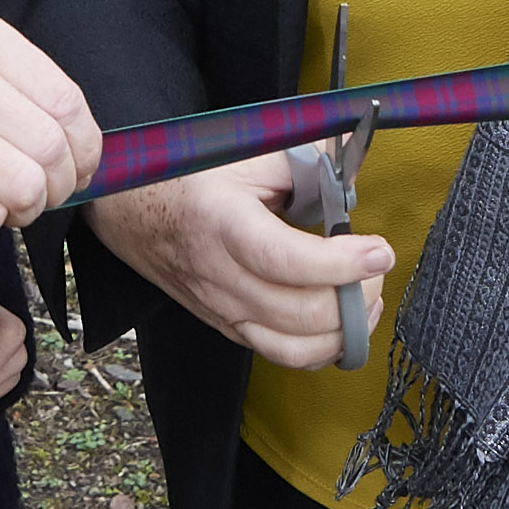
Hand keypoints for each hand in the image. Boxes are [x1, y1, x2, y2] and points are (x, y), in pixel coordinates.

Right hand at [0, 3, 100, 235]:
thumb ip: (15, 87)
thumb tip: (85, 150)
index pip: (66, 102)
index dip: (84, 151)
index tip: (74, 170)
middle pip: (50, 150)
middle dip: (58, 188)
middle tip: (36, 196)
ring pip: (24, 186)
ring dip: (24, 211)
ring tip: (3, 205)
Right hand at [88, 152, 389, 369]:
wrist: (130, 211)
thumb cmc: (188, 178)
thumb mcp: (242, 153)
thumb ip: (303, 159)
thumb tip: (352, 169)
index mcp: (222, 225)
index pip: (284, 261)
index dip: (339, 263)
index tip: (379, 250)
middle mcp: (221, 279)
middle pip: (300, 313)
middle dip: (355, 297)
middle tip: (376, 266)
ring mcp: (225, 311)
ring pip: (295, 349)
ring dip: (345, 332)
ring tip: (366, 297)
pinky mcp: (231, 329)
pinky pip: (284, 356)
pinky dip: (324, 349)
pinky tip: (343, 322)